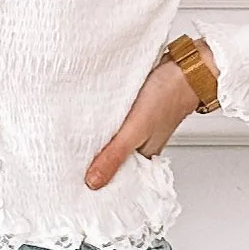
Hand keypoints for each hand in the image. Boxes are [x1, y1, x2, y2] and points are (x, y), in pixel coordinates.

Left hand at [83, 47, 212, 190]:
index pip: (115, 179)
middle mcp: (138, 145)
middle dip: (89, 160)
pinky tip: (87, 119)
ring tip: (72, 141)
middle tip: (66, 162)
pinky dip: (100, 122)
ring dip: (93, 139)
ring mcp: (133, 128)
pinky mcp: (129, 112)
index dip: (95, 180)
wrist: (182, 67)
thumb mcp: (135, 131)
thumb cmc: (167, 97)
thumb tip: (93, 181)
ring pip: (107, 140)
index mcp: (143, 158)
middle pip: (108, 159)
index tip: (73, 182)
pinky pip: (110, 123)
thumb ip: (114, 155)